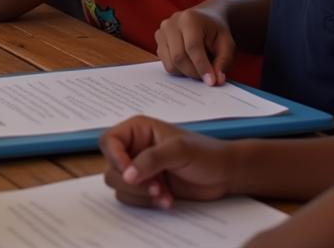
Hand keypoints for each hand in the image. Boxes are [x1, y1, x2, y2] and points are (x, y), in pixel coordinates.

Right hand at [100, 116, 234, 208]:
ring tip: (164, 194)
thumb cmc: (204, 153)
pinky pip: (133, 199)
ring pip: (120, 186)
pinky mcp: (147, 188)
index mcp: (138, 130)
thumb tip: (127, 174)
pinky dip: (147, 203)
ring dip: (141, 194)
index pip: (109, 141)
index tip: (129, 174)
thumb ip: (151, 160)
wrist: (224, 175)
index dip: (114, 158)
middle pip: (111, 167)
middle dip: (133, 182)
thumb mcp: (179, 150)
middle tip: (156, 187)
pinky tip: (167, 200)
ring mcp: (140, 170)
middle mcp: (135, 148)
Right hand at [155, 6, 235, 85]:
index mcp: (190, 19)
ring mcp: (162, 31)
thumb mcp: (227, 44)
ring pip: (170, 63)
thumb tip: (216, 80)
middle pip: (178, 57)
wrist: (204, 19)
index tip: (211, 82)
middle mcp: (171, 23)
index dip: (202, 66)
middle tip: (207, 78)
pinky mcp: (158, 40)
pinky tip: (189, 62)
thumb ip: (223, 62)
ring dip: (186, 73)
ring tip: (199, 67)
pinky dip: (178, 69)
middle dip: (194, 73)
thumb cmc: (215, 31)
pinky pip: (165, 63)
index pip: (192, 47)